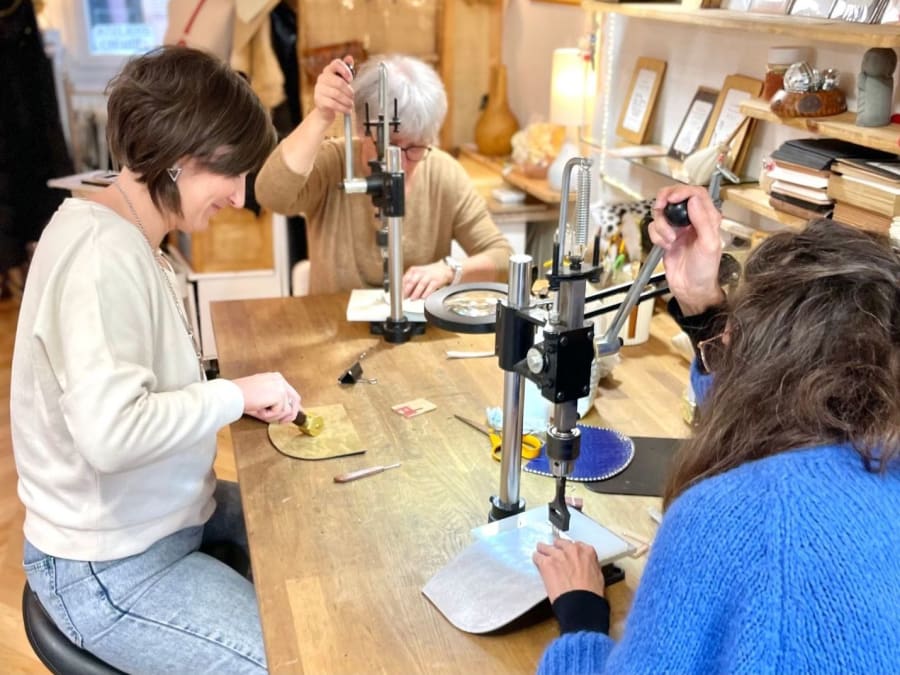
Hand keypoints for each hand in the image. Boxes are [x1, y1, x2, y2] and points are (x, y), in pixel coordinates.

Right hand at [232, 372, 301, 424]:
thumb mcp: (261, 397)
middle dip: (290, 415)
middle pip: (295, 400)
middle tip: (281, 422)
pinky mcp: (279, 394)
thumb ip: (274, 402)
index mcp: (275, 378)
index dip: (293, 407)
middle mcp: (279, 380)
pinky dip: (269, 416)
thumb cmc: (241, 396)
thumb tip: (286, 414)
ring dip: (272, 416)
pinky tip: (259, 410)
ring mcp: (281, 386)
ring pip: (286, 410)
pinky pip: (280, 412)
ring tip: (259, 411)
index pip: (291, 393)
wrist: (232, 395)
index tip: (292, 416)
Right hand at [313, 56, 354, 124]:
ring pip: (337, 94)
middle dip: (348, 91)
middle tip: (353, 96)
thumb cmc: (336, 93)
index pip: (336, 63)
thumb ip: (346, 70)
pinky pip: (333, 104)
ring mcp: (319, 89)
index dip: (345, 70)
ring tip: (351, 104)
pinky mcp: (319, 100)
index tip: (351, 79)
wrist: (325, 109)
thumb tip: (349, 57)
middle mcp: (322, 78)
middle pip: (338, 82)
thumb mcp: (342, 81)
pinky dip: (343, 108)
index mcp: (328, 70)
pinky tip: (348, 110)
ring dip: (347, 101)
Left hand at [402, 261, 453, 299]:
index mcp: (413, 270)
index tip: (398, 295)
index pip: (405, 279)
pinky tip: (423, 297)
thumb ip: (410, 282)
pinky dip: (427, 293)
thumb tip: (403, 293)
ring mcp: (429, 276)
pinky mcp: (437, 280)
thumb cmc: (428, 273)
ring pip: (421, 284)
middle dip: (407, 291)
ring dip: (416, 293)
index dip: (401, 288)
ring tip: (412, 299)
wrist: (444, 269)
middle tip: (404, 298)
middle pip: (412, 281)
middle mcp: (421, 272)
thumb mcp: (417, 274)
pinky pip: (431, 287)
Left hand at [533, 538, 605, 603]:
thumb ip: (590, 564)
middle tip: (554, 555)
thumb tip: (586, 564)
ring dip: (544, 551)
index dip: (569, 550)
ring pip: (545, 547)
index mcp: (587, 552)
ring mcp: (558, 555)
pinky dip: (536, 559)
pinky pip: (537, 556)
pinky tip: (536, 562)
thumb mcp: (598, 575)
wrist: (581, 605)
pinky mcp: (547, 563)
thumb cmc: (590, 595)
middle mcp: (572, 550)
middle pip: (559, 543)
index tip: (566, 554)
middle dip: (556, 549)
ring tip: (541, 554)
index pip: (575, 544)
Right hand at [648, 185, 724, 314]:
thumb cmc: (705, 270)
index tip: (671, 198)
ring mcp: (678, 228)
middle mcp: (692, 220)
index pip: (695, 193)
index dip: (682, 191)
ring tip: (669, 239)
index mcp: (708, 218)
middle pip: (676, 197)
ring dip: (661, 225)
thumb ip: (703, 220)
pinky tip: (665, 245)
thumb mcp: (709, 244)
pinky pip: (655, 228)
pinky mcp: (666, 237)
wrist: (691, 288)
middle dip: (665, 201)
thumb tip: (693, 200)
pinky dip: (657, 236)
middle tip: (660, 207)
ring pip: (662, 213)